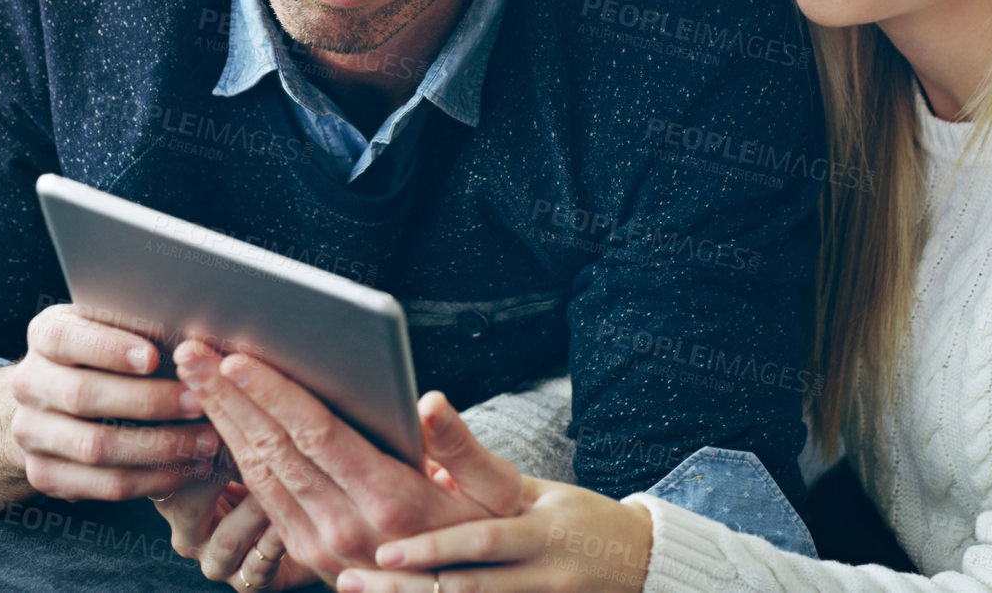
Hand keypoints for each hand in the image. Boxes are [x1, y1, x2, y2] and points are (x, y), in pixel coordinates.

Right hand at [7, 303, 221, 500]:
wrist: (54, 403)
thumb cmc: (106, 356)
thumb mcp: (112, 328)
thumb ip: (140, 327)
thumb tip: (193, 337)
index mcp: (44, 335)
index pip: (65, 337)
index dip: (108, 348)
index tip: (153, 357)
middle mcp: (29, 383)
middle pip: (82, 395)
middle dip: (148, 401)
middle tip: (199, 402)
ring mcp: (31, 433)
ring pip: (95, 447)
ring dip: (159, 447)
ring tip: (205, 441)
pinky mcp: (45, 474)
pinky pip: (104, 485)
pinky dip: (153, 480)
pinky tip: (186, 469)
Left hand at [173, 340, 524, 580]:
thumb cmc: (486, 532)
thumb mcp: (495, 492)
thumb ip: (461, 445)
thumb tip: (431, 401)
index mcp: (391, 502)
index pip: (318, 435)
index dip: (273, 395)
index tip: (237, 359)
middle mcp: (348, 527)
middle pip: (274, 449)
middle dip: (228, 396)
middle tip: (191, 351)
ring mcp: (322, 547)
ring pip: (259, 473)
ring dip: (222, 420)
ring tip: (194, 374)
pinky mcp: (308, 555)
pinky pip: (262, 497)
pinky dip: (235, 454)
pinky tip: (218, 420)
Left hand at [336, 478, 652, 591]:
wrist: (639, 563)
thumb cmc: (571, 516)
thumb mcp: (531, 487)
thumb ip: (474, 466)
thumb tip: (419, 415)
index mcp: (539, 526)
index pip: (482, 538)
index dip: (434, 546)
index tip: (384, 546)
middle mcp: (541, 569)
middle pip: (470, 585)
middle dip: (408, 585)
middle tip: (353, 577)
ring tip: (357, 588)